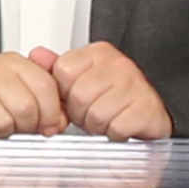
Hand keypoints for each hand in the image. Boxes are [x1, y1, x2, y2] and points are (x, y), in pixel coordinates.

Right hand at [0, 52, 71, 137]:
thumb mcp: (22, 92)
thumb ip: (49, 100)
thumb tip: (61, 119)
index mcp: (13, 62)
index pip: (45, 86)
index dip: (51, 112)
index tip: (49, 125)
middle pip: (26, 107)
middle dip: (28, 126)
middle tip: (20, 128)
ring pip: (4, 122)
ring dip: (4, 133)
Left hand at [51, 43, 173, 143]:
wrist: (152, 113)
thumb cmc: (115, 98)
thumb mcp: (83, 79)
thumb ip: (57, 69)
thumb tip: (36, 56)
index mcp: (99, 53)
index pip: (63, 71)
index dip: (65, 92)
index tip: (76, 98)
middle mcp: (118, 64)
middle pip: (78, 96)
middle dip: (81, 113)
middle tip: (93, 113)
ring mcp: (135, 85)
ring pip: (96, 114)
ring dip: (98, 126)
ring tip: (107, 120)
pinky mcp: (147, 109)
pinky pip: (116, 128)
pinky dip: (116, 134)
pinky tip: (121, 127)